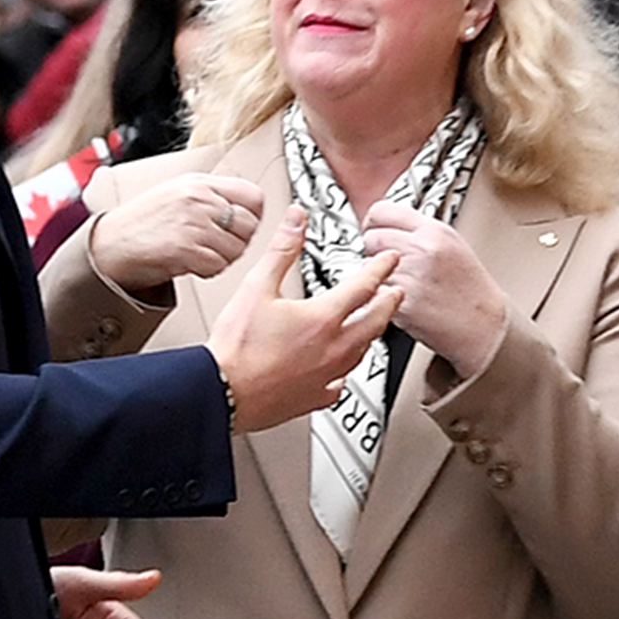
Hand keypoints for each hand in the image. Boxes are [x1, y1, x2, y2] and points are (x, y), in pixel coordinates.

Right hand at [92, 173, 269, 294]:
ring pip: (236, 248)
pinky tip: (193, 264)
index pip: (253, 196)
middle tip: (221, 246)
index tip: (242, 226)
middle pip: (249, 225)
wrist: (112, 244)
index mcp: (200, 183)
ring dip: (224, 259)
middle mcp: (199, 199)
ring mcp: (193, 224)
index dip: (253, 216)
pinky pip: (218, 266)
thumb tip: (246, 207)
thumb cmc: (144, 222)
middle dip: (240, 241)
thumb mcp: (178, 192)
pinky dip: (209, 271)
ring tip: (203, 254)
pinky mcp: (186, 249)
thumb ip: (211, 195)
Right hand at [208, 207, 401, 431]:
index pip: (364, 286)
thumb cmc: (236, 348)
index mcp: (323, 318)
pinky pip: (341, 384)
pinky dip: (346, 372)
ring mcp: (327, 376)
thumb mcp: (257, 287)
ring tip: (375, 325)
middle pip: (374, 322)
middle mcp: (333, 348)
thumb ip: (282, 250)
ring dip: (372, 334)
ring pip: (363, 352)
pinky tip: (342, 372)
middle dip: (389, 304)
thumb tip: (296, 221)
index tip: (390, 260)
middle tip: (397, 293)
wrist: (221, 393)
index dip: (381, 269)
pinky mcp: (314, 398)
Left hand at [357, 200, 507, 377]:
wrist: (485, 326)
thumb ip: (420, 232)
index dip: (374, 222)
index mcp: (434, 231)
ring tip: (400, 283)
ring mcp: (411, 276)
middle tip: (386, 261)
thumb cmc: (472, 291)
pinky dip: (380, 297)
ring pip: (369, 267)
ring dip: (377, 275)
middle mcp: (422, 249)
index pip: (382, 210)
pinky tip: (400, 300)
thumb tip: (391, 226)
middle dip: (373, 250)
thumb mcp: (453, 245)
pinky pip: (375, 293)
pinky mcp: (402, 304)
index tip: (374, 229)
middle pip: (371, 237)